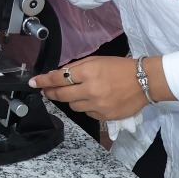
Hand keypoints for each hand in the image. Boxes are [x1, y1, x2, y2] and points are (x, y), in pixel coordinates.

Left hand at [29, 56, 148, 120]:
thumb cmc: (120, 67)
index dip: (43, 81)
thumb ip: (76, 68)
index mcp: (88, 73)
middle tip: (46, 90)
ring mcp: (98, 106)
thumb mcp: (96, 61)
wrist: (145, 82)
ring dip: (71, 99)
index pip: (58, 78)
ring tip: (78, 92)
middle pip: (61, 96)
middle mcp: (91, 91)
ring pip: (73, 106)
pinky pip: (87, 113)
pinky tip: (94, 100)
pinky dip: (86, 107)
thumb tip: (57, 75)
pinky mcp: (105, 117)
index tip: (33, 82)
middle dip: (50, 93)